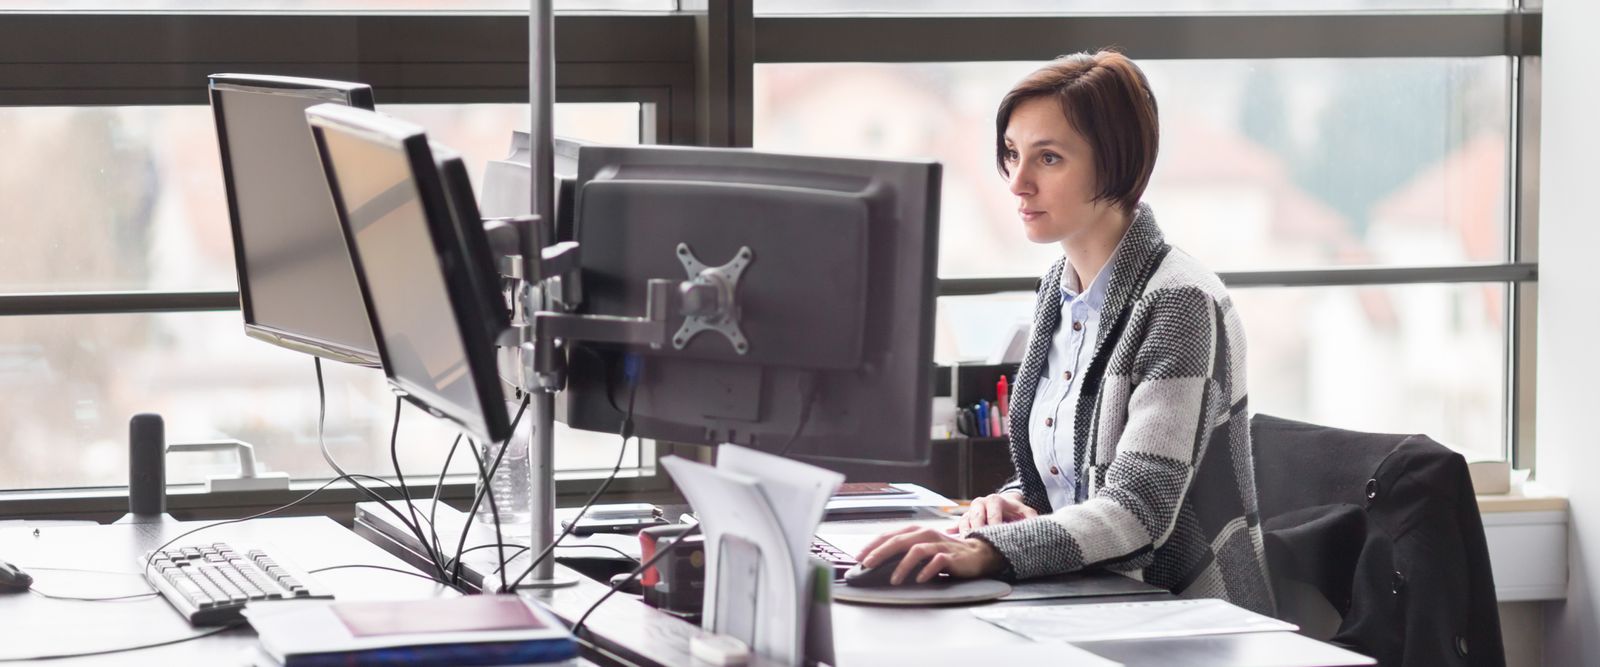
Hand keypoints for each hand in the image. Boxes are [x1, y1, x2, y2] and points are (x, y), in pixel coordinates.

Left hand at [854, 525, 1002, 584]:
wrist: (976, 554)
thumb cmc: (945, 553)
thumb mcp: (923, 549)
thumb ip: (905, 552)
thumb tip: (879, 563)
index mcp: (916, 531)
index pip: (889, 535)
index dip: (873, 545)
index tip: (858, 557)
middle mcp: (926, 534)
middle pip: (899, 541)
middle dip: (880, 553)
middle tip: (867, 565)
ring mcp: (939, 544)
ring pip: (916, 550)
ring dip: (902, 566)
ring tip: (894, 580)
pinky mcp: (951, 556)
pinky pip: (937, 561)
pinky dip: (926, 571)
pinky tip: (919, 580)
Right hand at [947, 491, 1036, 534]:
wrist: (1006, 505)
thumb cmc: (1016, 511)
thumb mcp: (1026, 513)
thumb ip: (1031, 518)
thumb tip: (1036, 526)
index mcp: (995, 500)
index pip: (993, 511)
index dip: (994, 523)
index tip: (997, 534)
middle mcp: (981, 502)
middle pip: (976, 515)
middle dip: (978, 528)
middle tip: (980, 540)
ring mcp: (972, 509)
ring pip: (965, 519)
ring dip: (966, 531)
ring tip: (968, 543)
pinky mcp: (966, 517)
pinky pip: (958, 523)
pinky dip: (955, 530)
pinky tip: (950, 536)